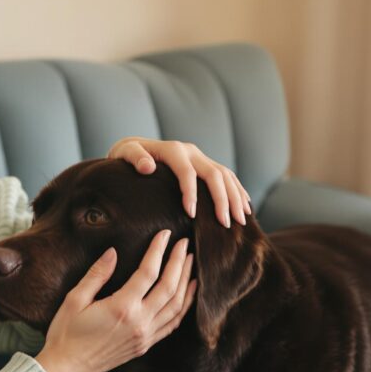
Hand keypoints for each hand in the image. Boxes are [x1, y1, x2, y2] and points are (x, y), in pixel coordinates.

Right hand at [35, 230, 196, 371]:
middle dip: (179, 263)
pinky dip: (183, 306)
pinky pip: (172, 323)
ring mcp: (145, 336)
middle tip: (184, 244)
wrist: (68, 368)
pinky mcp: (145, 344)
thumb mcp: (75, 299)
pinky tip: (187, 293)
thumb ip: (97, 274)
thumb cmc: (66, 333)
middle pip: (169, 287)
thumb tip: (113, 252)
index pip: (148, 273)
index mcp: (122, 308)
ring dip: (186, 282)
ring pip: (176, 306)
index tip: (164, 234)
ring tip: (190, 264)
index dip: (158, 251)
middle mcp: (139, 322)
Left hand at [107, 137, 250, 227]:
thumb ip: (135, 158)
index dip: (191, 193)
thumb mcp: (125, 153)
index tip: (191, 215)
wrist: (133, 147)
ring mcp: (200, 156)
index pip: (187, 172)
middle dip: (222, 199)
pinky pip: (226, 176)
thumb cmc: (126, 156)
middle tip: (226, 224)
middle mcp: (191, 151)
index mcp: (173, 149)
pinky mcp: (204, 163)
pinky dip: (237, 190)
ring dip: (235, 197)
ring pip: (225, 175)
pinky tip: (245, 206)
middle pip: (214, 174)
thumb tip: (147, 167)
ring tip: (241, 220)